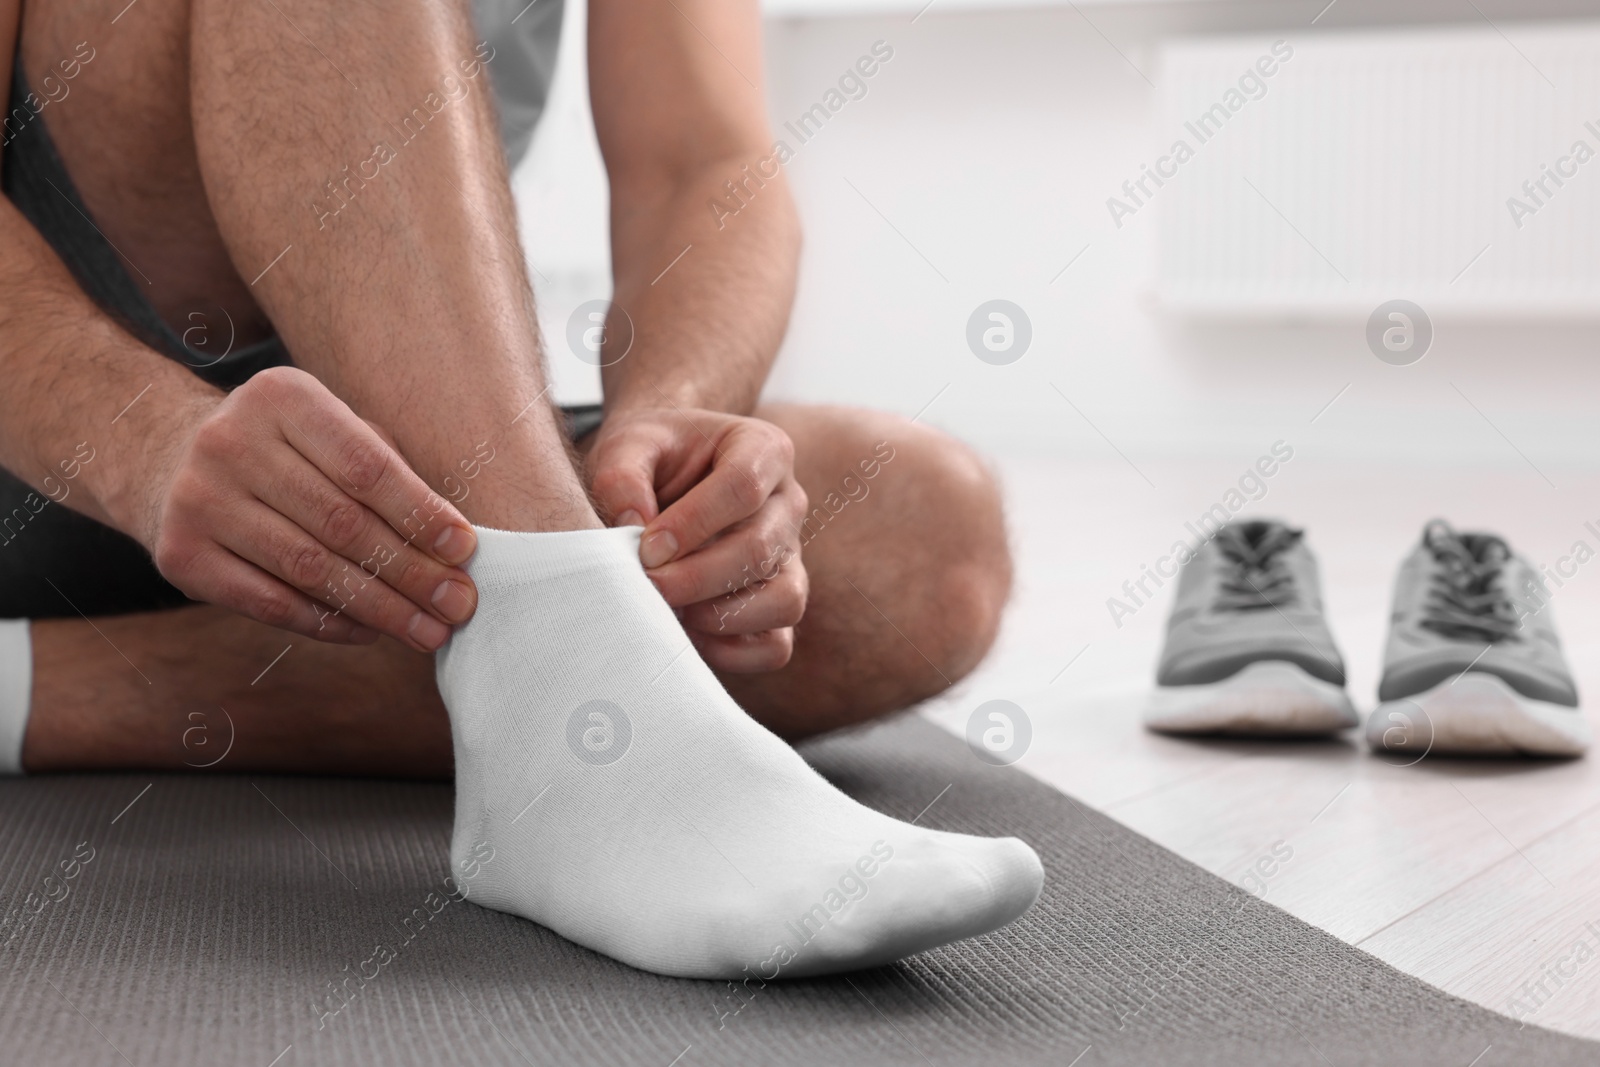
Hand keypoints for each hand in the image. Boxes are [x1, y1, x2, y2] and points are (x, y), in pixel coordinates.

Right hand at [139, 366, 477, 650]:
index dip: (420, 513)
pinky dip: (329, 623)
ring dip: (379, 608)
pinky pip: (270, 602)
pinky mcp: (181, 555)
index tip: (465, 550)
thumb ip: (388, 469)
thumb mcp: (331, 430)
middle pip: (342, 523)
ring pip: (309, 569)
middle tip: (458, 604)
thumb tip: (454, 543)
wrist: (167, 458)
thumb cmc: (284, 449)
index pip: (366, 466)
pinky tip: (372, 632)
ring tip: (429, 631)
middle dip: (410, 572)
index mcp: (282, 397)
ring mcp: (199, 500)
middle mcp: (231, 442)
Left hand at [585, 406, 807, 672]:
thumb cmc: (650, 455)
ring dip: (721, 617)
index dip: (694, 523)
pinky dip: (734, 653)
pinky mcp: (778, 602)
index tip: (646, 548)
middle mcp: (789, 503)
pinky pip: (777, 645)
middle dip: (696, 577)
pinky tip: (686, 637)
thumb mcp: (628, 444)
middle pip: (760, 549)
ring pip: (784, 600)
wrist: (663, 473)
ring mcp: (791, 557)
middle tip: (647, 587)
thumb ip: (621, 476)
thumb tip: (631, 528)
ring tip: (670, 612)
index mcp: (763, 449)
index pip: (744, 486)